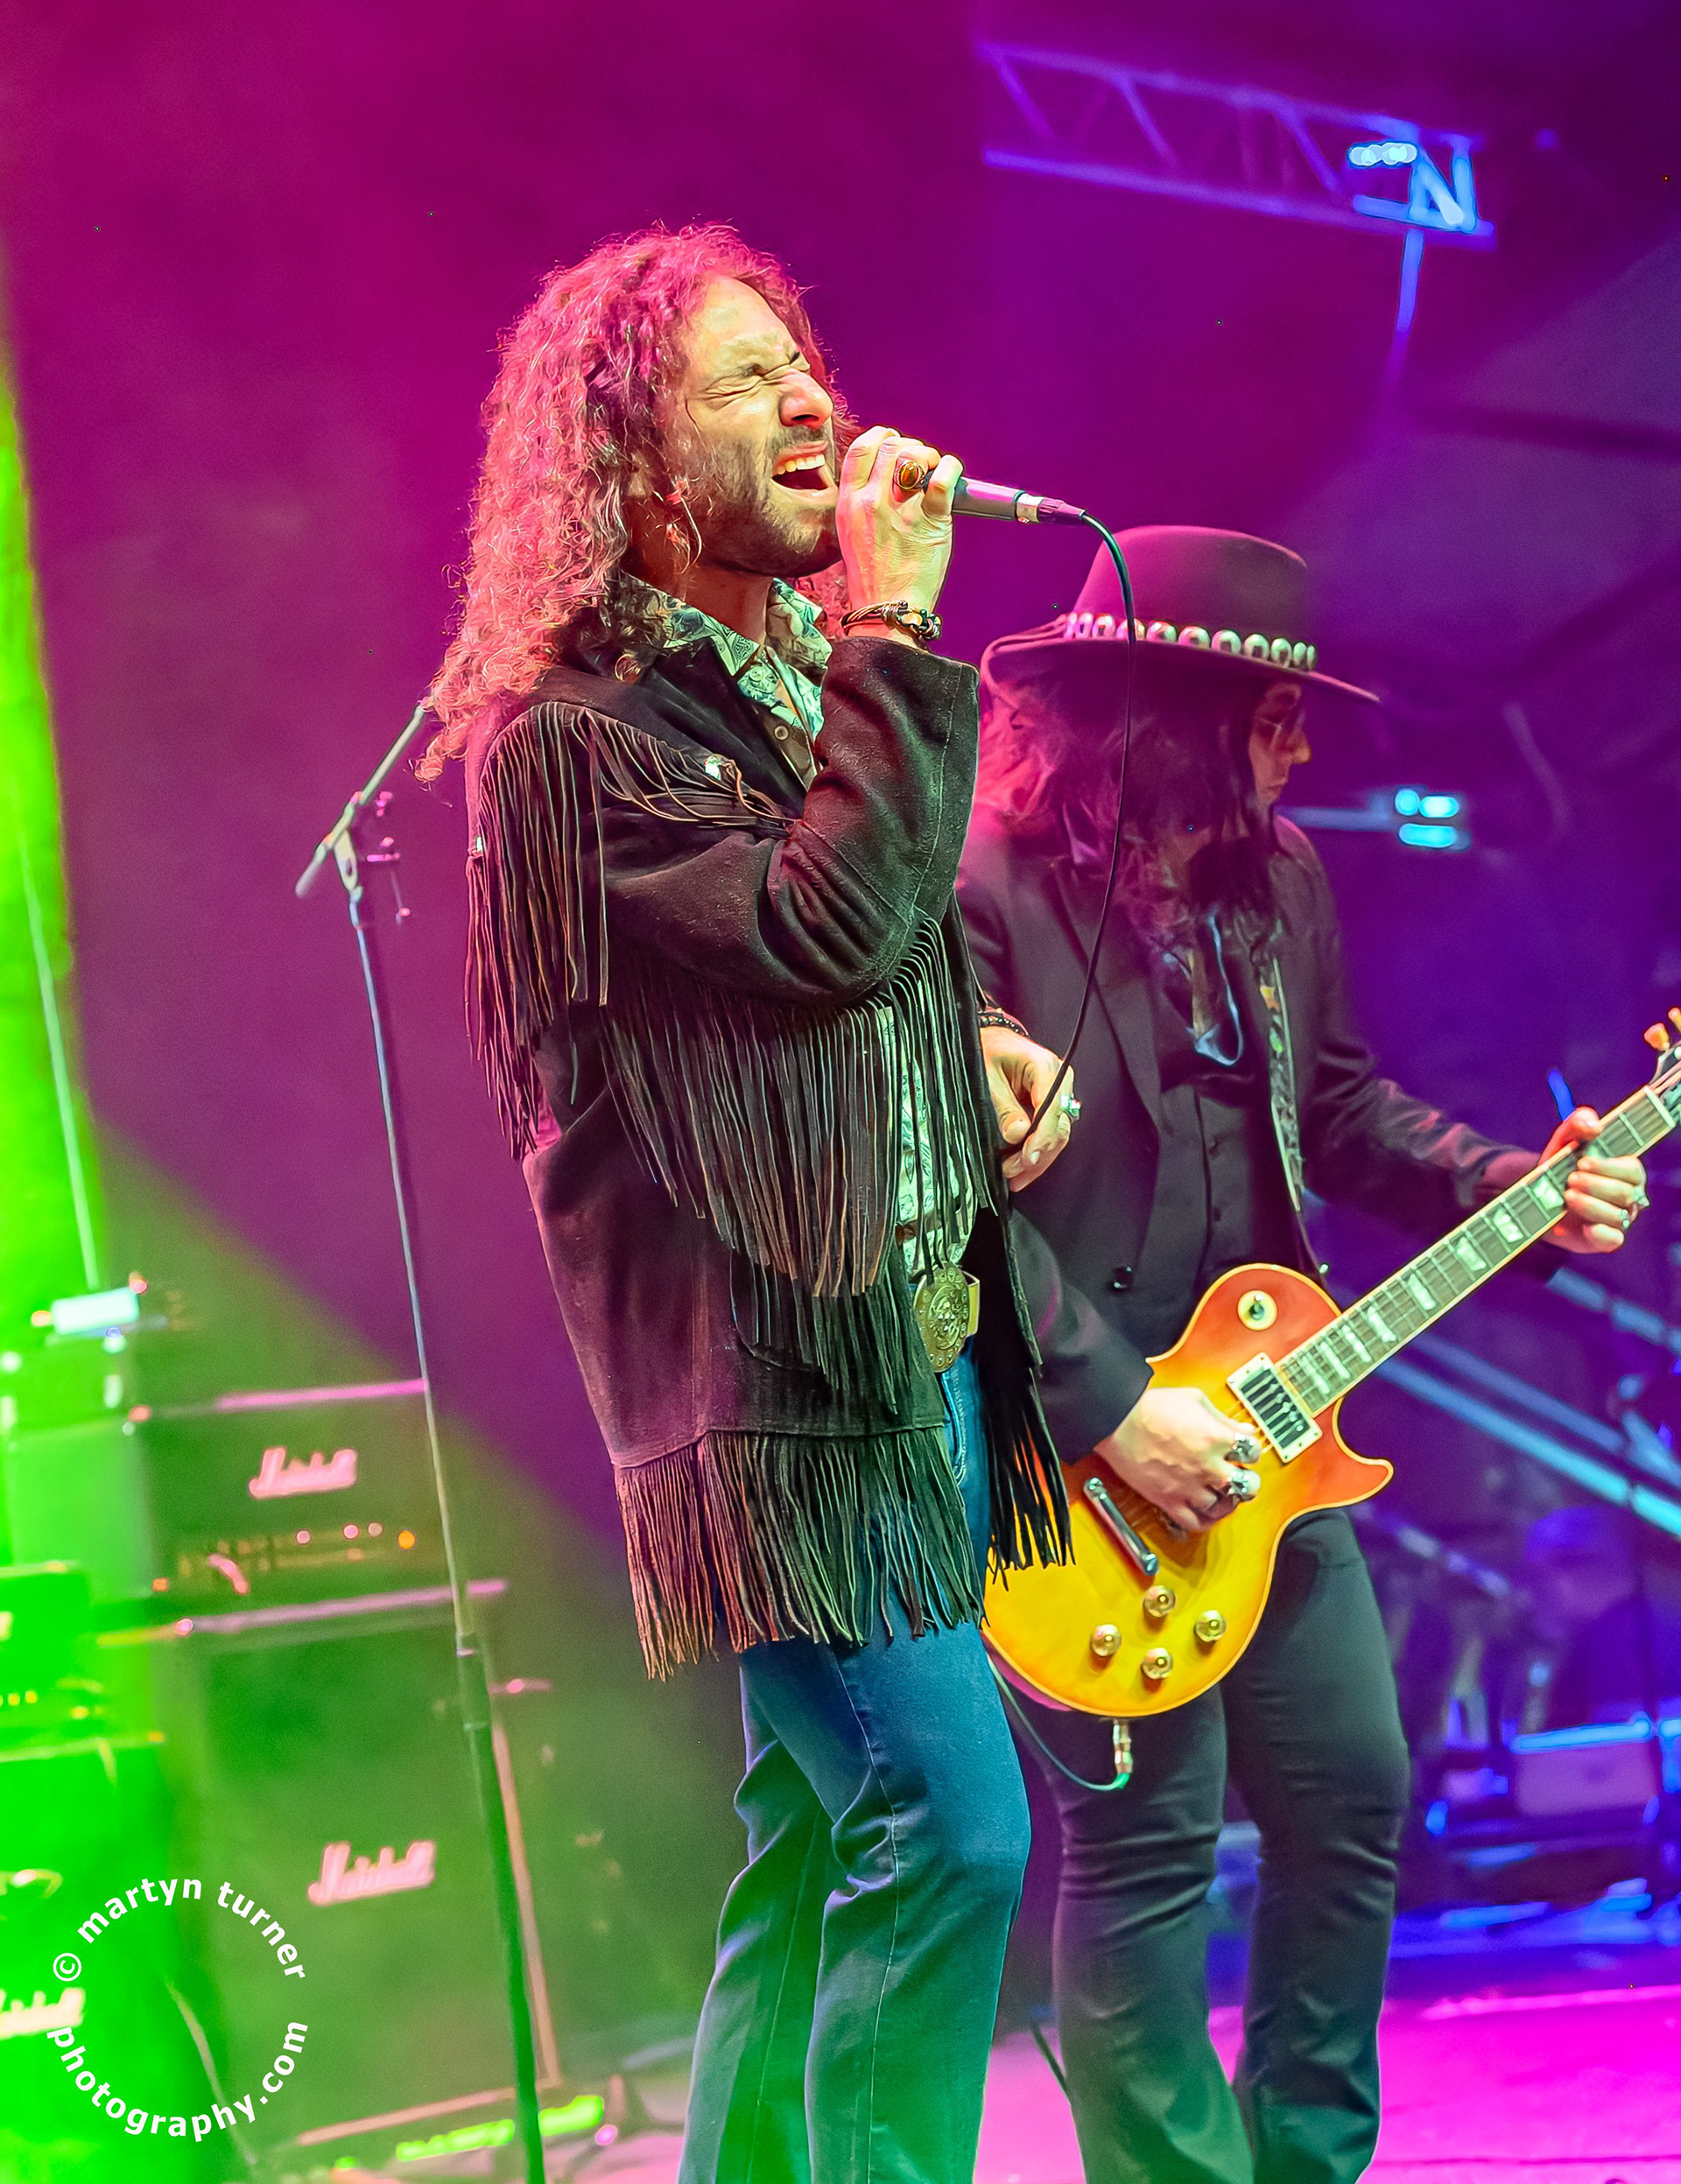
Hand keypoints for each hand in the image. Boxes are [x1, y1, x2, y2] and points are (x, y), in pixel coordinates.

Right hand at [835, 426, 961, 633]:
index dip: (879, 437)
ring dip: (928, 455)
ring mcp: (901, 512)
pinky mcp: (931, 521)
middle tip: (918, 461)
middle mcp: (871, 503)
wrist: (888, 609)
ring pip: (914, 456)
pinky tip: (951, 472)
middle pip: (890, 446)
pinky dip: (951, 467)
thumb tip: (883, 473)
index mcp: (849, 504)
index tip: (891, 441)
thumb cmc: (873, 577)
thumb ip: (862, 501)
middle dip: (908, 445)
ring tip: (933, 469)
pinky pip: (943, 478)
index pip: (859, 449)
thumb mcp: (851, 534)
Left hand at [980, 1026, 1075, 1188]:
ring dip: (1038, 1158)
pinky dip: (1037, 1150)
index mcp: (1045, 1067)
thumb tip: (1018, 1135)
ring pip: (1057, 1134)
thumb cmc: (987, 1049)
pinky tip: (1023, 1167)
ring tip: (1015, 1176)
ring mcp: (1057, 1094)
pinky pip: (1049, 1132)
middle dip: (1038, 1154)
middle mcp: (1059, 1081)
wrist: (990, 1038)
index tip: (1028, 1158)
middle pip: (1059, 1127)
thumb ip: (1004, 1106)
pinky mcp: (1050, 1104)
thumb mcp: (987, 1076)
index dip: (1041, 1138)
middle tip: (1014, 1172)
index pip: (1052, 1109)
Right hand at [1093, 1386, 1248, 1533]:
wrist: (1117, 1420)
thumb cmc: (1150, 1407)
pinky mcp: (1169, 1500)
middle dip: (1248, 1480)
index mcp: (1215, 1437)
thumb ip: (1222, 1417)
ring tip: (1223, 1491)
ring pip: (1224, 1506)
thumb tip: (1242, 1429)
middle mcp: (1207, 1465)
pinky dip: (1206, 1520)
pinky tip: (1207, 1510)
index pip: (1253, 1451)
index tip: (1244, 1449)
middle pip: (1247, 1485)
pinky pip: (1195, 1522)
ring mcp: (1189, 1486)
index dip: (1250, 1449)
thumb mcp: (1194, 1399)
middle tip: (1241, 1475)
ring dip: (1228, 1499)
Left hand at [1538, 1106, 1646, 1254]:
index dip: (1609, 1167)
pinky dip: (1600, 1233)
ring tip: (1567, 1195)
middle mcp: (1628, 1196)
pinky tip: (1585, 1226)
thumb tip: (1594, 1125)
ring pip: (1617, 1215)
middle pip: (1625, 1193)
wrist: (1538, 1197)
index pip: (1632, 1170)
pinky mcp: (1605, 1239)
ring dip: (1591, 1205)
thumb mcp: (1565, 1139)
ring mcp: (1618, 1219)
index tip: (1582, 1162)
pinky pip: (1613, 1239)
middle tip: (1570, 1179)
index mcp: (1625, 1171)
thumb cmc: (1561, 1164)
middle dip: (1595, 1185)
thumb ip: (1579, 1122)